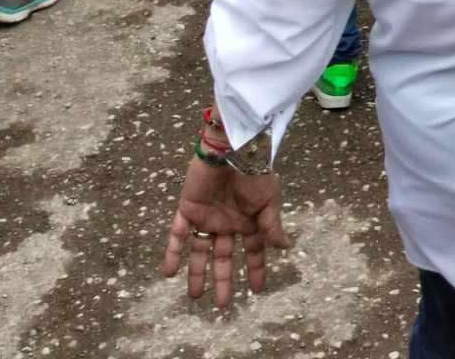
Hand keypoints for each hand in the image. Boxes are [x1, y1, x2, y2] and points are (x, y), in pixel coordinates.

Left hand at [161, 157, 289, 307]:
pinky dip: (172, 253)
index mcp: (249, 220)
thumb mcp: (270, 199)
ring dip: (197, 273)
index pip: (252, 251)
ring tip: (194, 296)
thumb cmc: (254, 171)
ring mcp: (207, 217)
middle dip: (223, 280)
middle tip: (221, 305)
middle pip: (223, 257)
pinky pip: (178, 235)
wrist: (231, 148)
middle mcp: (227, 223)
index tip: (256, 290)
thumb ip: (272, 225)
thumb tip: (285, 248)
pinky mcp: (188, 210)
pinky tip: (168, 273)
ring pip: (200, 251)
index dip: (255, 270)